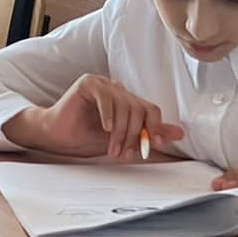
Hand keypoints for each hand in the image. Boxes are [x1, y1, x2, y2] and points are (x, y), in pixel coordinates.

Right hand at [3, 74, 184, 158]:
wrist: (58, 137)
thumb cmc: (87, 138)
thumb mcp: (123, 140)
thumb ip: (148, 135)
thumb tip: (179, 134)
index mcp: (127, 101)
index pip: (150, 110)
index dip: (154, 128)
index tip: (151, 145)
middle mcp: (118, 90)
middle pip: (139, 108)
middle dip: (133, 134)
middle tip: (123, 153)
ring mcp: (103, 83)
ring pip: (124, 104)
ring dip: (121, 131)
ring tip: (112, 148)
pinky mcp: (88, 83)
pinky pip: (106, 96)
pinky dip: (108, 114)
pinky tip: (105, 128)